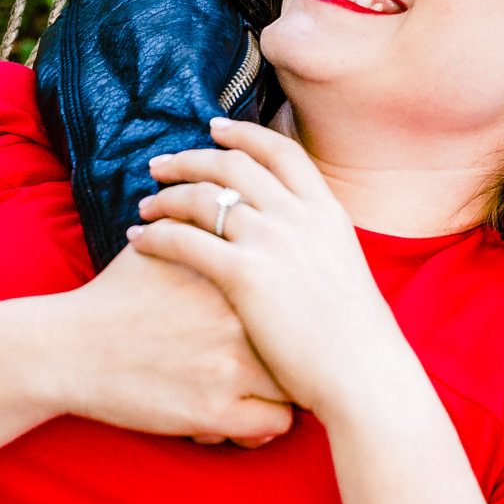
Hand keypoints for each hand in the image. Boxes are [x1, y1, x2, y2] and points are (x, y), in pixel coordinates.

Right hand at [48, 244, 292, 444]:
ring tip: (251, 398)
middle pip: (301, 343)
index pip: (297, 298)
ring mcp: (230, 365)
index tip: (279, 333)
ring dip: (280, 396)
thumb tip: (231, 206)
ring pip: (297, 387)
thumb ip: (203, 227)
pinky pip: (276, 425)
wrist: (67, 349)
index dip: (292, 318)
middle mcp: (239, 317)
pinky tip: (236, 424)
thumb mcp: (160, 244)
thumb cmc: (115, 297)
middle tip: (274, 369)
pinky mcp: (216, 410)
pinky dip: (261, 429)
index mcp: (233, 274)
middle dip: (291, 358)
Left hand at [128, 118, 413, 423]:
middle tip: (162, 164)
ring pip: (202, 197)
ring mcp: (272, 241)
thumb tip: (306, 247)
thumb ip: (321, 248)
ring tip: (144, 205)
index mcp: (327, 212)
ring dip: (166, 196)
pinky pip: (184, 239)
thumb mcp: (348, 274)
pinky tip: (138, 241)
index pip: (280, 152)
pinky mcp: (244, 273)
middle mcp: (298, 216)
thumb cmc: (359, 343)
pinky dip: (156, 234)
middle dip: (191, 158)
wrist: (365, 376)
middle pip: (232, 165)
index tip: (216, 128)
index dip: (244, 134)